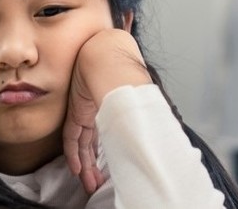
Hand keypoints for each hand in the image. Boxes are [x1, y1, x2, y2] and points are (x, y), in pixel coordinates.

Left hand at [64, 28, 151, 193]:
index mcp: (108, 103)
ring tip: (89, 184)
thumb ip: (143, 101)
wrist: (107, 54)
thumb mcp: (136, 87)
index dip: (103, 150)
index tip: (105, 167)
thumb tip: (164, 120)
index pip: (103, 131)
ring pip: (82, 144)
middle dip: (93, 163)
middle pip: (92, 141)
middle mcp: (95, 109)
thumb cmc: (124, 63)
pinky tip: (78, 170)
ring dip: (86, 165)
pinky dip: (74, 155)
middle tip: (96, 181)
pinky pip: (72, 139)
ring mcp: (84, 111)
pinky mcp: (76, 113)